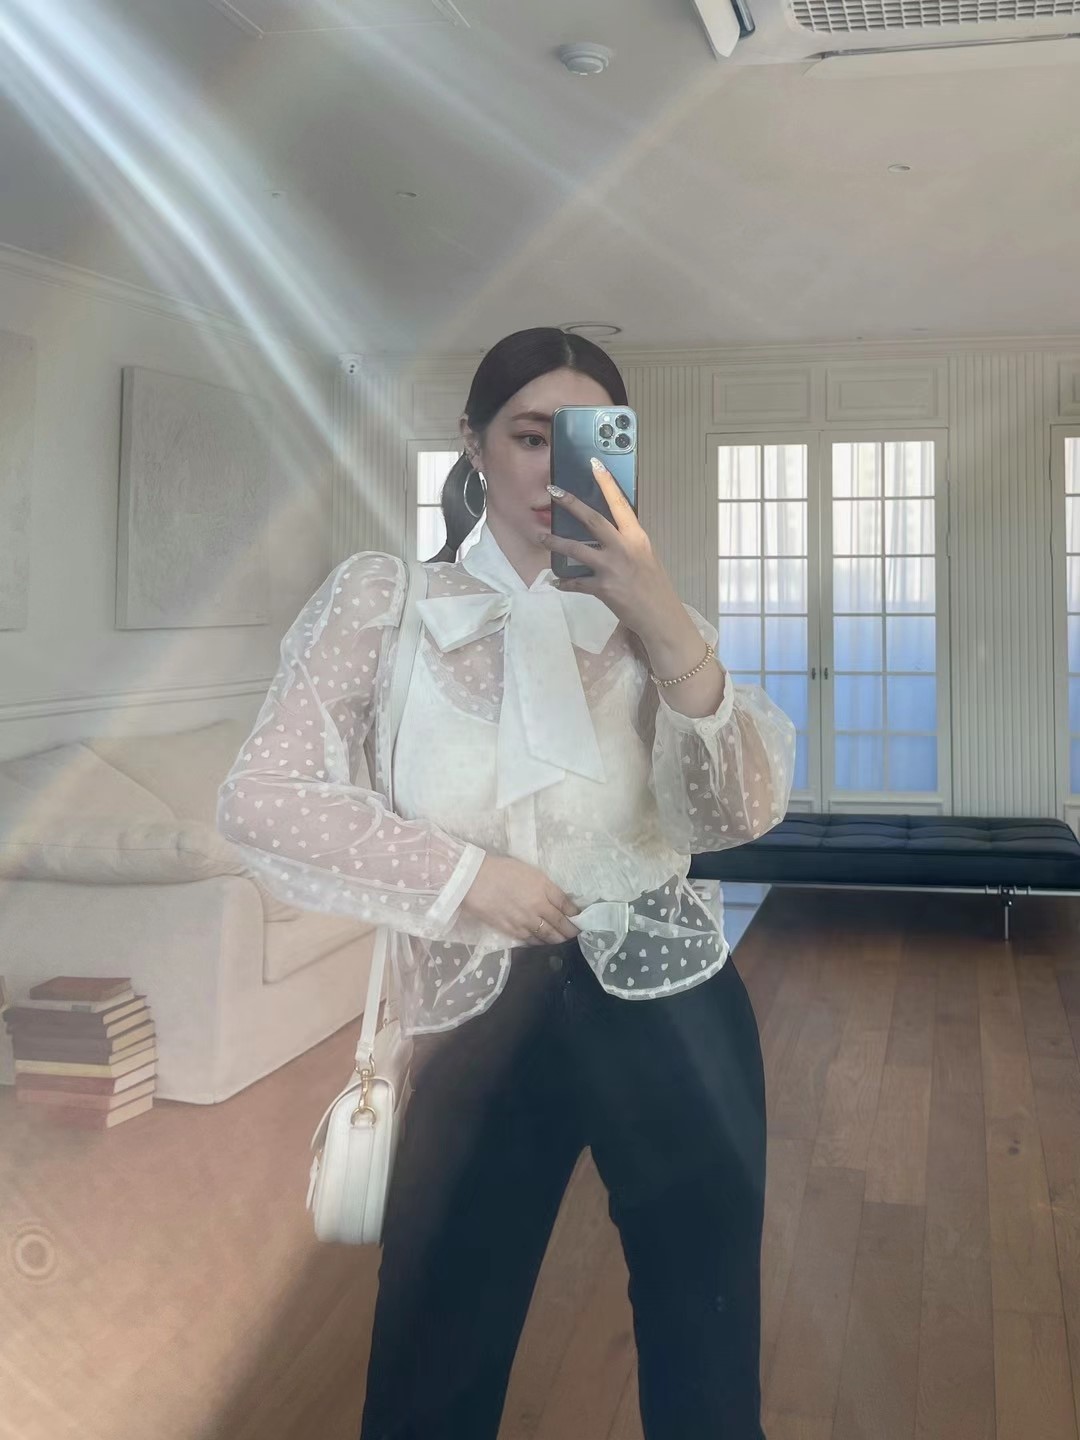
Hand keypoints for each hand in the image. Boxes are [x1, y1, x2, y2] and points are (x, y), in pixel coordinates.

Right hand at [459, 855, 580, 943]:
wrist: (473, 880)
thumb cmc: (500, 870)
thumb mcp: (529, 871)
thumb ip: (544, 886)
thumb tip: (556, 899)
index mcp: (544, 887)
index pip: (566, 904)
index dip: (575, 913)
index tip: (580, 918)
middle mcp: (538, 906)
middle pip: (560, 922)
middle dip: (571, 931)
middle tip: (577, 935)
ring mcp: (525, 920)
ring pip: (547, 935)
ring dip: (558, 940)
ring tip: (563, 942)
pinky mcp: (512, 930)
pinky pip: (531, 940)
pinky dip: (540, 943)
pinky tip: (543, 943)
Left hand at [540, 458, 686, 639]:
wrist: (661, 617)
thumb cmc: (655, 587)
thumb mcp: (645, 557)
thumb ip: (627, 544)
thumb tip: (606, 534)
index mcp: (637, 537)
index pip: (620, 504)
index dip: (607, 483)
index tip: (594, 464)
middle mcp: (624, 548)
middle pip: (593, 520)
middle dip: (571, 503)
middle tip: (553, 491)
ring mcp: (612, 568)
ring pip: (577, 549)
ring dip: (556, 542)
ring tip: (541, 537)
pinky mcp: (604, 589)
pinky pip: (577, 583)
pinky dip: (565, 582)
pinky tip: (556, 581)